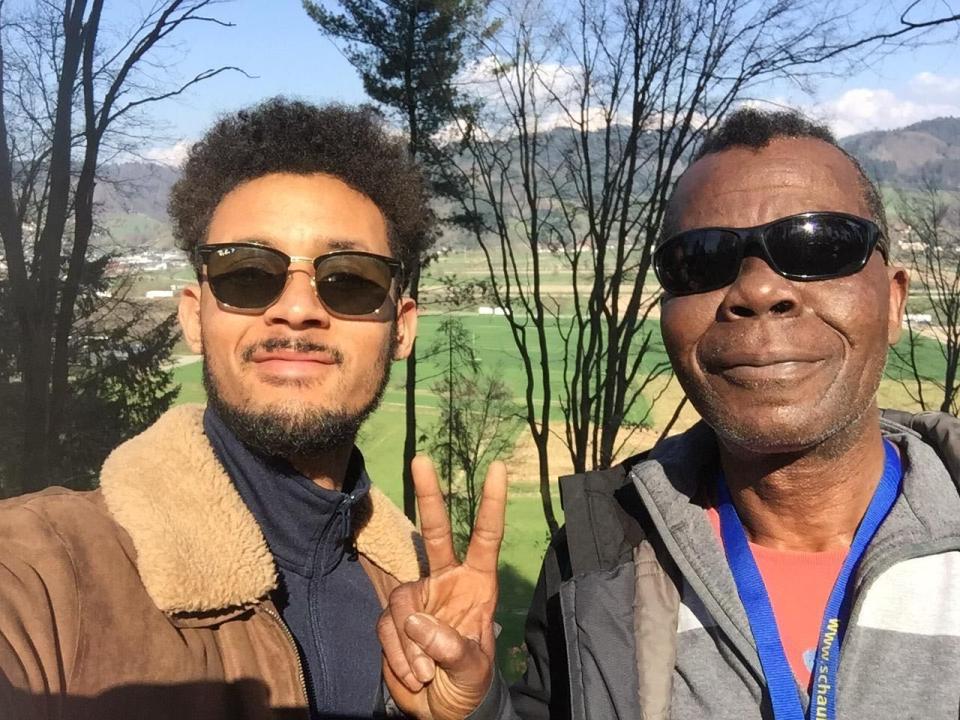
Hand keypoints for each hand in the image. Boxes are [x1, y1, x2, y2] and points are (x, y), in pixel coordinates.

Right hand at [379, 455, 506, 719]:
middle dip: (429, 495)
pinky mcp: (393, 622)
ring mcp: (418, 600)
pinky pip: (387, 629)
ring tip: (426, 675)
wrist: (443, 712)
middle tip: (421, 459)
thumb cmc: (470, 686)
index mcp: (477, 585)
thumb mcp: (473, 670)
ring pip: (402, 603)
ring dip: (410, 645)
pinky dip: (399, 657)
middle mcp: (446, 583)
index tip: (496, 468)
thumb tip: (415, 619)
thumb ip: (450, 646)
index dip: (490, 504)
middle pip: (434, 533)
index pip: (485, 538)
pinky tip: (415, 677)